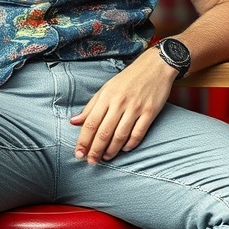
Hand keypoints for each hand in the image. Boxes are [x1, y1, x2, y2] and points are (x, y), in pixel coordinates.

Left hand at [69, 49, 175, 163]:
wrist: (155, 66)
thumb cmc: (128, 78)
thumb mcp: (106, 89)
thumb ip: (90, 107)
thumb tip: (73, 122)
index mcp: (106, 97)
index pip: (90, 123)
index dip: (83, 141)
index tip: (78, 154)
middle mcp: (119, 103)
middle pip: (104, 132)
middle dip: (95, 150)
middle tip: (91, 162)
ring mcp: (135, 108)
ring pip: (120, 136)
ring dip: (111, 150)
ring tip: (106, 158)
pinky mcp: (150, 112)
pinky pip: (138, 133)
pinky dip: (130, 144)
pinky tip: (124, 149)